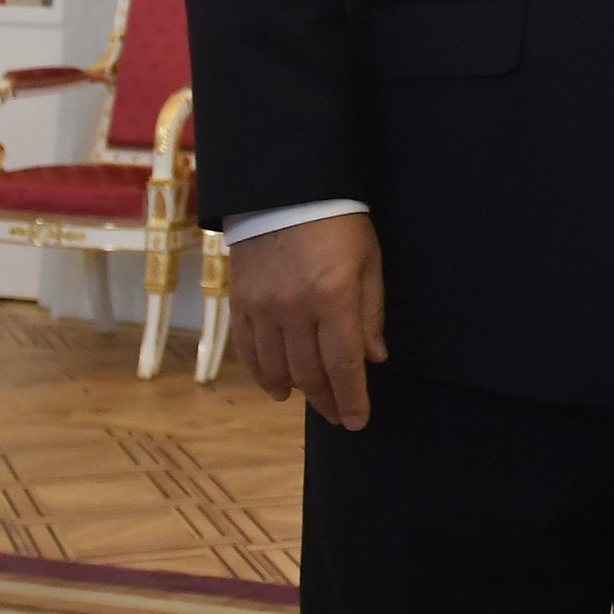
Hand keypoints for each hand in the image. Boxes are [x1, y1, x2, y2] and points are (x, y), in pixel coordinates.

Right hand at [230, 212, 385, 429]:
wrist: (283, 192)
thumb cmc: (339, 223)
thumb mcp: (369, 261)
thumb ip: (370, 313)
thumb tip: (373, 359)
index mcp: (334, 299)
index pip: (344, 364)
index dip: (352, 397)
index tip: (358, 421)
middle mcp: (295, 311)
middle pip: (310, 372)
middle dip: (327, 400)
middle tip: (339, 417)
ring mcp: (263, 309)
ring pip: (277, 368)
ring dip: (296, 390)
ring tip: (312, 401)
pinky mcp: (239, 304)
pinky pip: (248, 351)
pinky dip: (262, 374)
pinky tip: (276, 388)